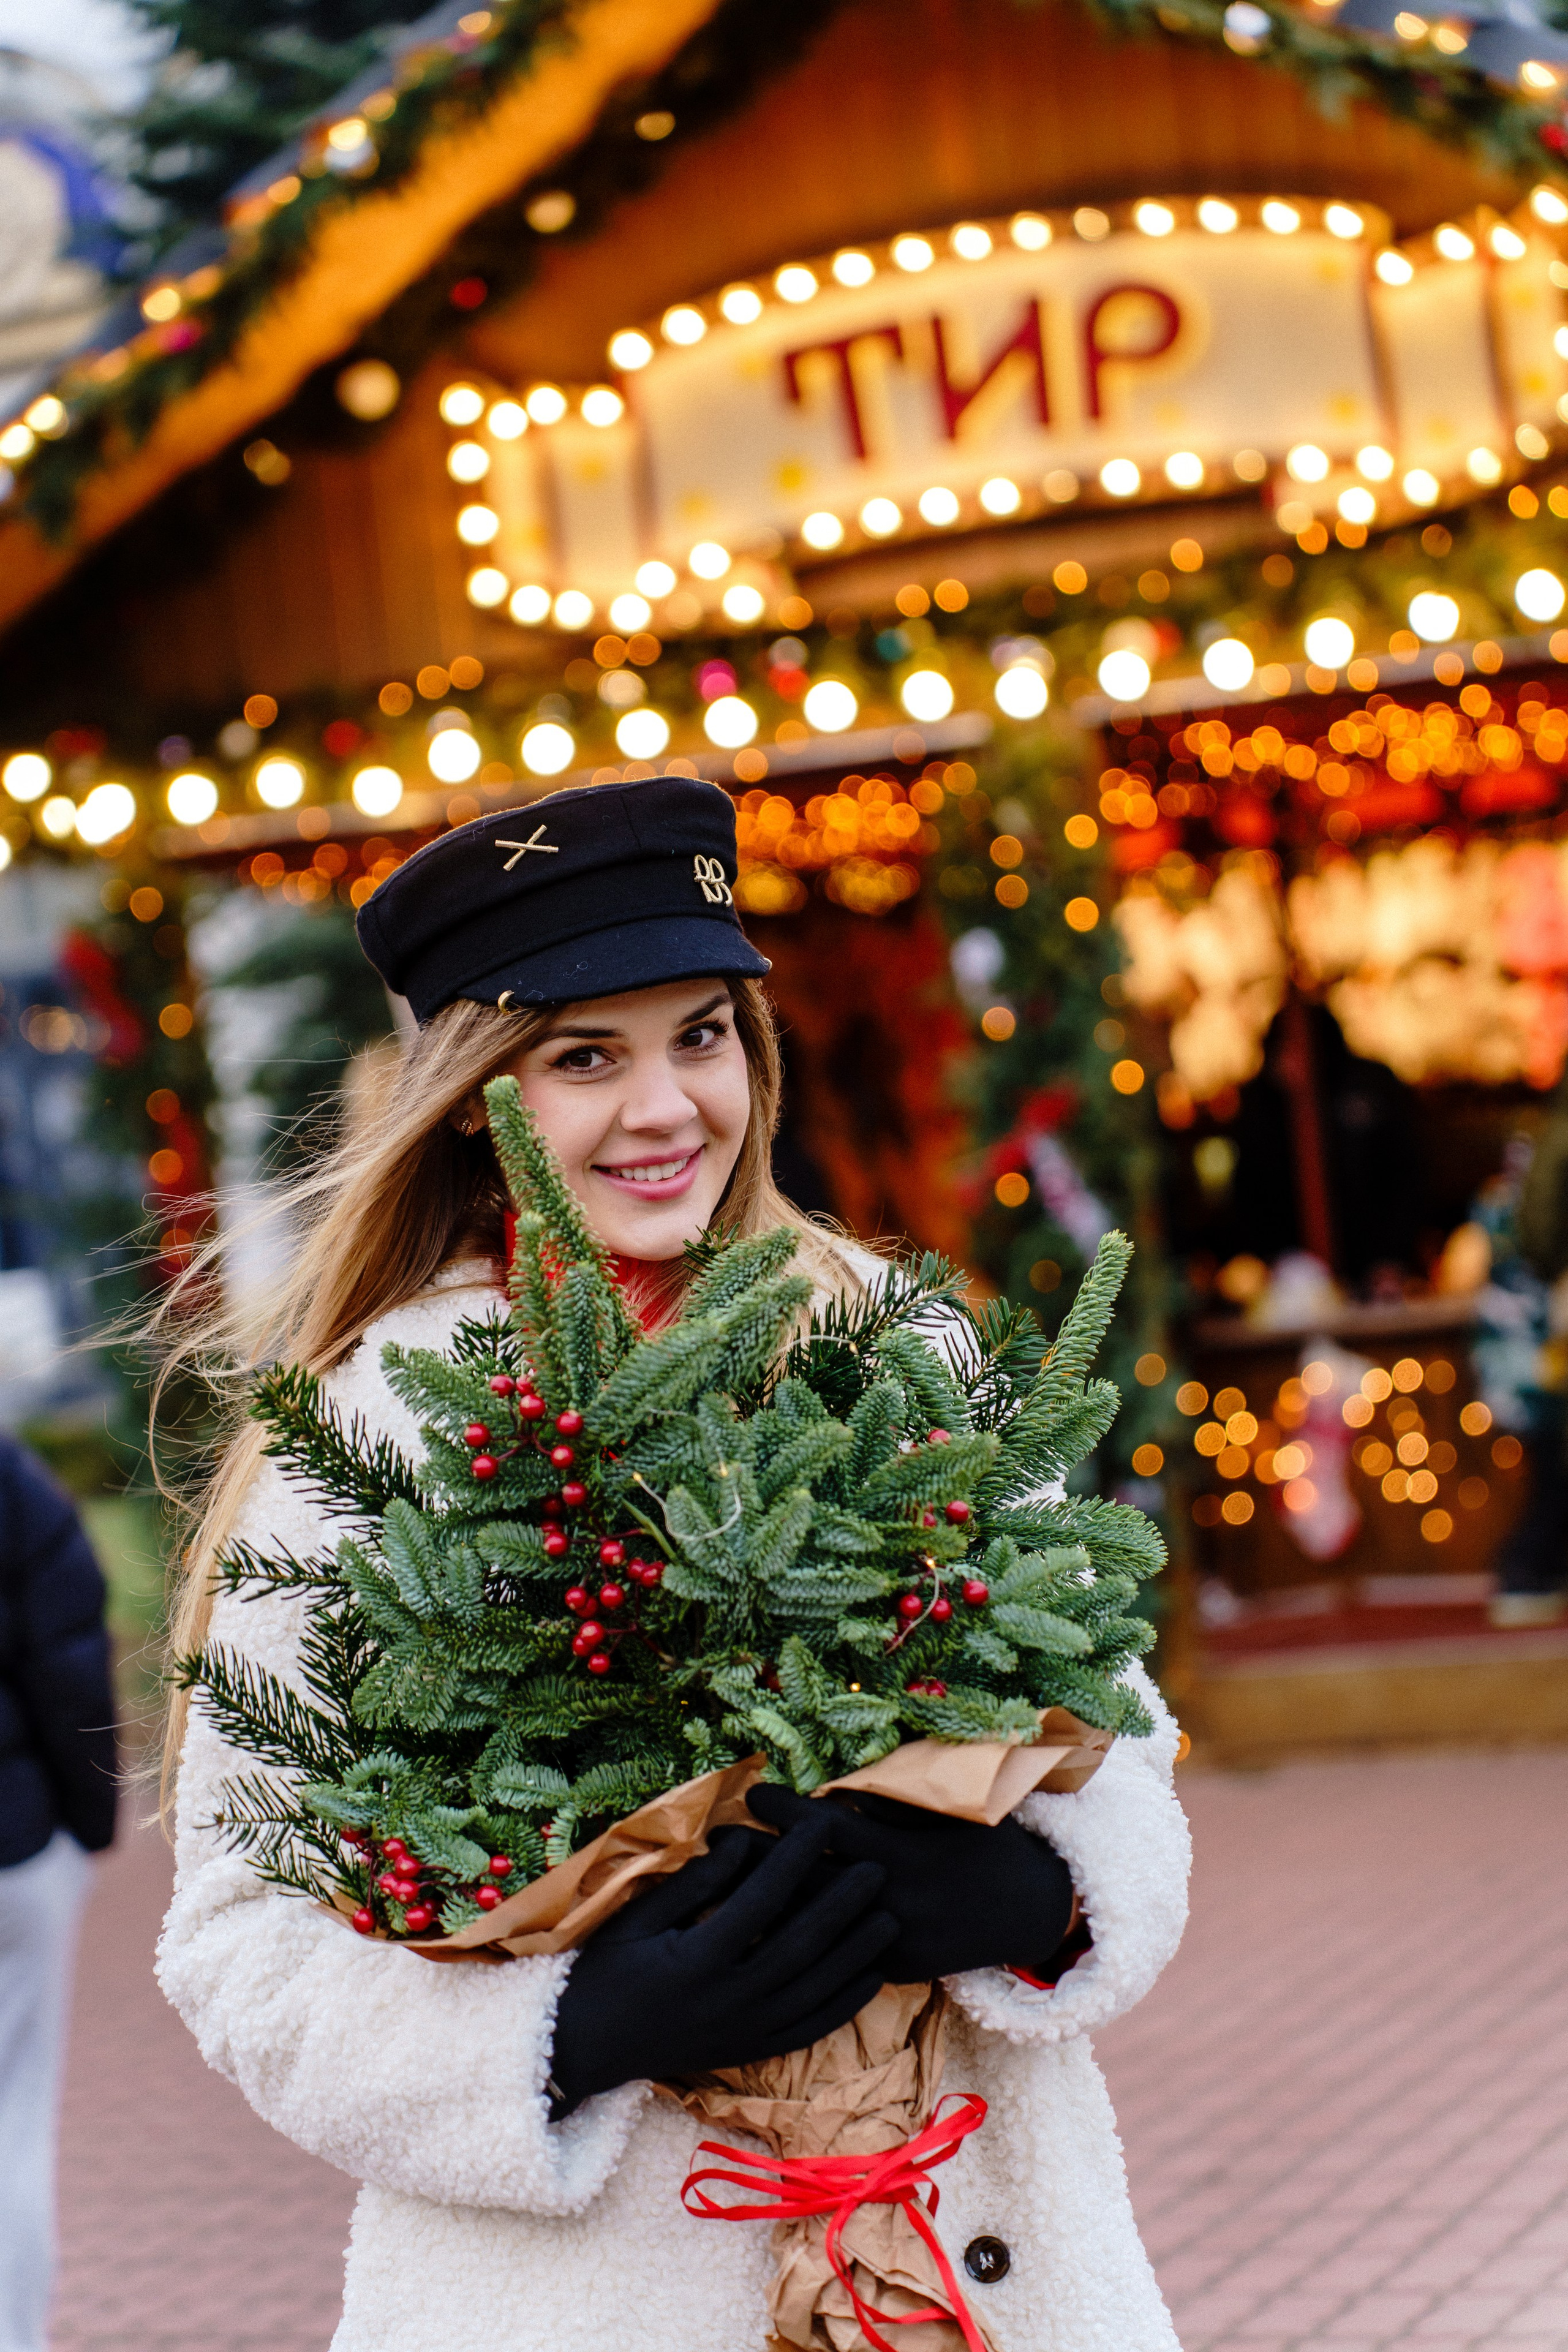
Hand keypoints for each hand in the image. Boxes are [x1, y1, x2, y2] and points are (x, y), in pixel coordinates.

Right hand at [548, 1819, 895, 2114]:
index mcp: (696, 1960)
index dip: (795, 1860)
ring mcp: (743, 2031)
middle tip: (877, 1869)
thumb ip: (691, 1886)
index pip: (760, 1901)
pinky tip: (871, 1978)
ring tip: (888, 1918)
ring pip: (814, 1990)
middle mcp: (728, 1999)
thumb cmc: (604, 1973)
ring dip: (855, 1954)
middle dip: (842, 1905)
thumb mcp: (636, 1920)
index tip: (823, 1825)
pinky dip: (844, 2005)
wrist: (584, 2050)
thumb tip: (739, 1846)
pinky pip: (808, 2029)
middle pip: (800, 1945)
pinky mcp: (750, 2053)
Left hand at [746, 1785, 1074, 1982]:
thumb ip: (894, 1805)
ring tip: (719, 1886)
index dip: (787, 1811)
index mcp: (902, 1855)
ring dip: (768, 1907)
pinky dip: (801, 1947)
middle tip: (713, 1838)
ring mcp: (891, 1944)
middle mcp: (890, 1902)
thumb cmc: (988, 1844)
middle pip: (808, 1881)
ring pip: (816, 1928)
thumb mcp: (949, 1814)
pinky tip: (760, 1937)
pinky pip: (838, 1960)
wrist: (1032, 1910)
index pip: (829, 1830)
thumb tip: (840, 1787)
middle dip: (759, 1861)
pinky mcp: (895, 1972)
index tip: (752, 1791)